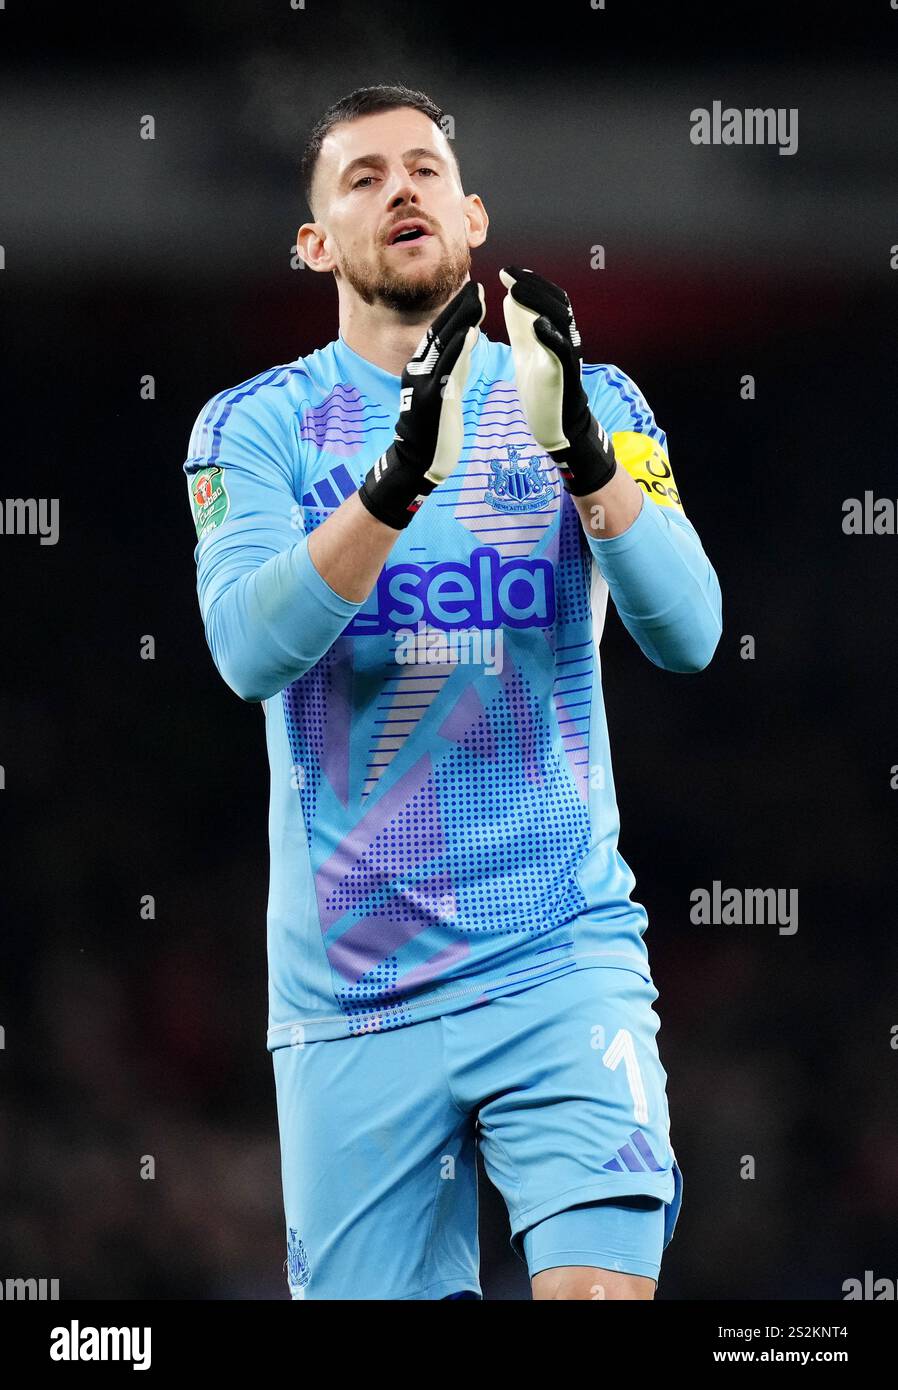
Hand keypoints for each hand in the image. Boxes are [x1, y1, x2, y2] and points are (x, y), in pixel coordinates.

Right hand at [358, 280, 485, 528]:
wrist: (415, 461)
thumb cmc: (433, 430)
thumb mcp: (444, 391)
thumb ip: (452, 367)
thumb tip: (464, 342)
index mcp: (420, 368)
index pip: (440, 333)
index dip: (457, 311)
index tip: (475, 291)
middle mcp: (418, 371)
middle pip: (440, 332)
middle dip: (460, 307)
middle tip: (479, 285)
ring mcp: (423, 384)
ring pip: (442, 345)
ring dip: (461, 320)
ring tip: (478, 299)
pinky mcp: (431, 399)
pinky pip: (446, 370)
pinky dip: (458, 350)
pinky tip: (470, 333)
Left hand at [500, 265, 616, 495]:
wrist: (555, 426)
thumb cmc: (542, 388)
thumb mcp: (527, 351)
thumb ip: (520, 325)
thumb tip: (508, 296)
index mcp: (556, 332)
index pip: (549, 297)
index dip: (530, 282)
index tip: (507, 270)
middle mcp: (566, 339)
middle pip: (558, 302)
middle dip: (533, 285)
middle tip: (510, 273)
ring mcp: (567, 357)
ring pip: (562, 321)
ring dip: (538, 304)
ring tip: (516, 291)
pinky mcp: (564, 377)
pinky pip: (562, 353)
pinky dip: (551, 337)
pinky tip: (537, 325)